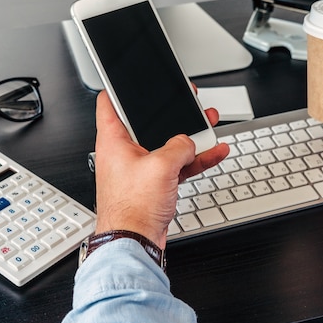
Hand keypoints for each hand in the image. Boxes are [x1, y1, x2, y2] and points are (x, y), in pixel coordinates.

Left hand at [93, 91, 229, 247]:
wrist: (134, 243)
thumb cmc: (131, 208)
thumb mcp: (160, 166)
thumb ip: (178, 146)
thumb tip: (188, 142)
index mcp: (114, 140)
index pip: (109, 103)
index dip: (120, 88)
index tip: (132, 79)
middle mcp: (125, 152)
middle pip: (147, 122)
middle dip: (170, 112)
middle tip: (186, 99)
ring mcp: (141, 169)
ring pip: (167, 143)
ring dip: (190, 135)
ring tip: (208, 122)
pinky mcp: (154, 184)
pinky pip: (177, 165)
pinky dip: (195, 159)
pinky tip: (213, 152)